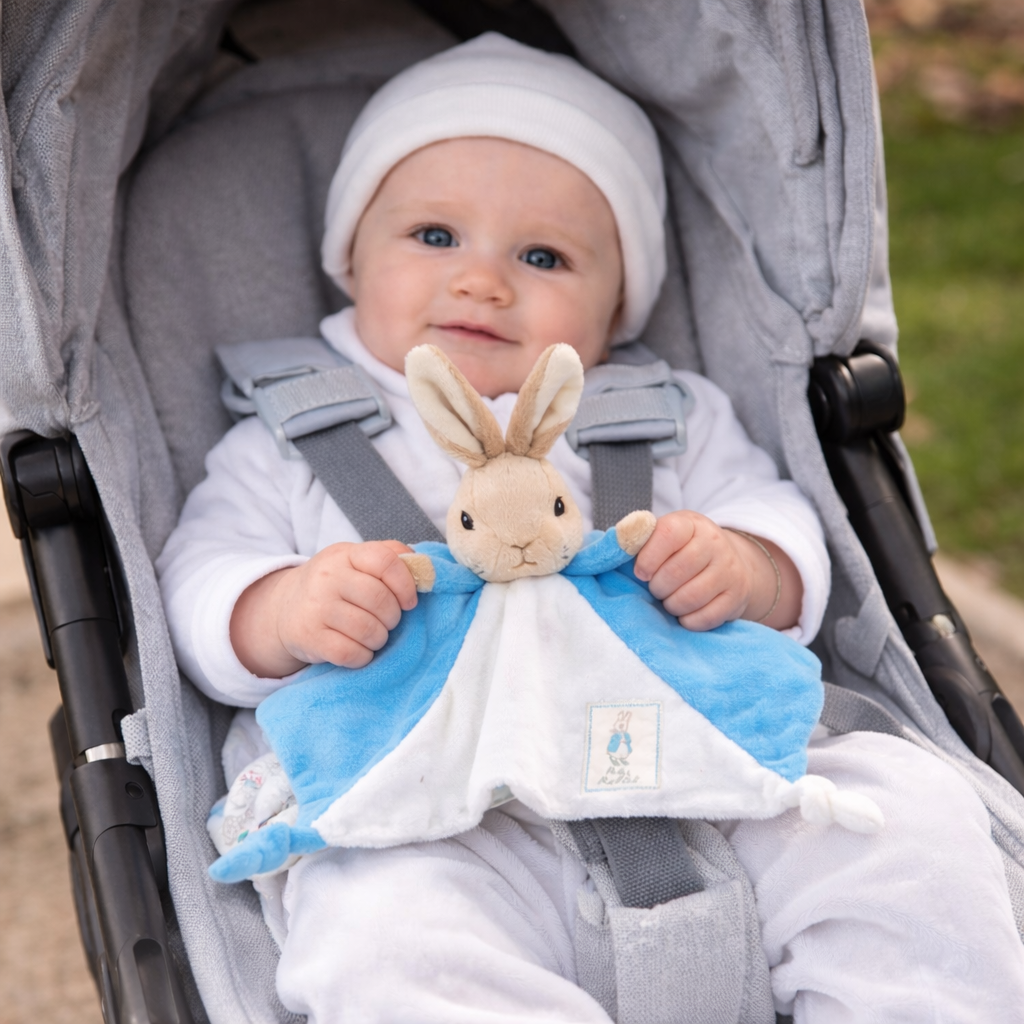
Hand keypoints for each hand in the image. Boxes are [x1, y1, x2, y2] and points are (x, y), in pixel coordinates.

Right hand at [230, 541, 418, 676]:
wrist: (285, 609)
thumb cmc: (335, 585)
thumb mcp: (356, 561)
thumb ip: (390, 557)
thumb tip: (426, 570)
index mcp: (346, 554)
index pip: (385, 560)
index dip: (406, 583)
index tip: (409, 602)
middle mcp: (327, 577)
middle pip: (380, 599)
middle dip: (393, 617)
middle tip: (388, 622)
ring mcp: (316, 607)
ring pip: (368, 630)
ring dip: (379, 638)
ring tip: (372, 635)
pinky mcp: (308, 637)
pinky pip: (351, 653)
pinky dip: (362, 656)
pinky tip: (358, 649)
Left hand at [632, 511, 800, 630]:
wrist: (730, 561)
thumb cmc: (683, 550)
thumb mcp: (664, 535)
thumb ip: (640, 540)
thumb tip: (616, 547)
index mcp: (691, 524)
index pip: (668, 534)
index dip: (648, 558)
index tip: (641, 573)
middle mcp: (715, 543)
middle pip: (676, 571)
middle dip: (658, 587)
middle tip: (657, 589)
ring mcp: (730, 570)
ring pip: (690, 598)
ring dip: (672, 605)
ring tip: (670, 599)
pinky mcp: (738, 596)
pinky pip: (706, 617)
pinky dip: (688, 620)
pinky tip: (686, 612)